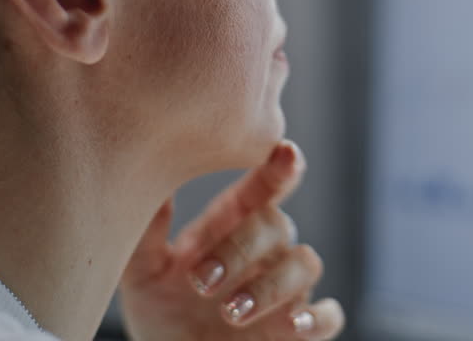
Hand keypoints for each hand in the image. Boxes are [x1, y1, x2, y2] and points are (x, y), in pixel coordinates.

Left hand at [119, 140, 344, 340]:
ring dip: (272, 285)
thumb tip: (149, 182)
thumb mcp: (143, 273)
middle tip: (201, 282)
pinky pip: (329, 316)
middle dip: (240, 250)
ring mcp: (285, 289)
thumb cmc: (160, 312)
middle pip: (275, 226)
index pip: (261, 187)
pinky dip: (317, 318)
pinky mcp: (296, 330)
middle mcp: (264, 251)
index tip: (284, 150)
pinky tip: (293, 325)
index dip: (277, 167)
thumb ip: (149, 233)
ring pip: (305, 264)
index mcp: (231, 225)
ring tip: (231, 311)